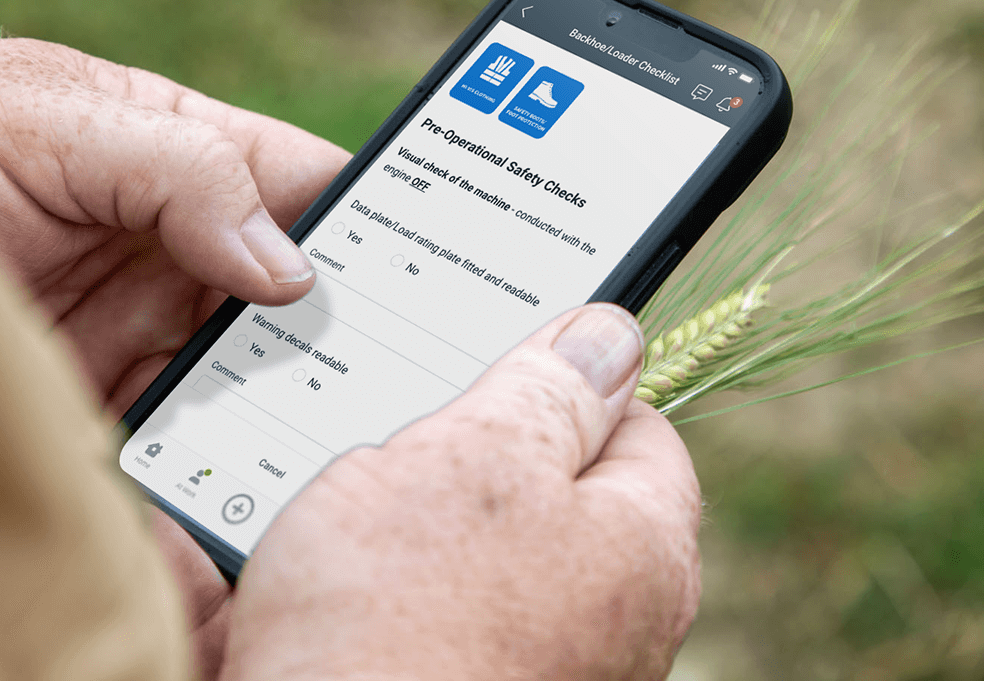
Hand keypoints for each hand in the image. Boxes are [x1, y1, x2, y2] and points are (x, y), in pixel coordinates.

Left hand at [0, 38, 349, 675]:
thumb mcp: (52, 115)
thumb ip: (183, 167)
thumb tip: (292, 266)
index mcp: (192, 160)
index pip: (316, 188)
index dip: (389, 224)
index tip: (451, 273)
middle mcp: (180, 251)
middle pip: (303, 300)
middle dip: (355, 336)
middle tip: (409, 381)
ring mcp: (142, 334)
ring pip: (256, 383)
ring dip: (295, 413)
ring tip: (339, 444)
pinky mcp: (101, 412)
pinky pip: (188, 445)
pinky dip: (225, 468)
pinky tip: (252, 483)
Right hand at [222, 304, 702, 680]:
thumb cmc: (398, 622)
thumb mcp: (475, 456)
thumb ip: (550, 389)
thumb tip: (611, 336)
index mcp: (646, 551)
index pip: (641, 429)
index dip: (568, 384)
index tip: (500, 367)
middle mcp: (615, 629)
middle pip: (561, 496)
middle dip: (480, 456)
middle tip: (409, 441)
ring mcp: (548, 672)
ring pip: (488, 556)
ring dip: (421, 523)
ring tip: (355, 523)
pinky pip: (440, 616)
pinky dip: (392, 591)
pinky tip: (337, 588)